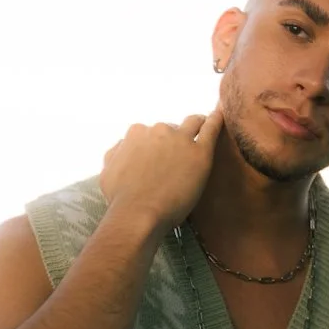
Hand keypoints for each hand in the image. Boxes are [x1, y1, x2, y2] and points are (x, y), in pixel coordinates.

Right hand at [100, 111, 223, 235]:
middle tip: (179, 153)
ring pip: (193, 123)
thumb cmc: (120, 197)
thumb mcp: (107, 170)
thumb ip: (116, 153)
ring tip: (203, 127)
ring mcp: (181, 140)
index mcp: (137, 133)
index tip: (159, 153)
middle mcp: (158, 131)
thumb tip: (122, 147)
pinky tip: (220, 115)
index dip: (156, 143)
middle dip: (174, 138)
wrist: (138, 212)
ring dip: (197, 124)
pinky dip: (216, 120)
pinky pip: (211, 130)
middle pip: (171, 129)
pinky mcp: (200, 153)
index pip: (150, 132)